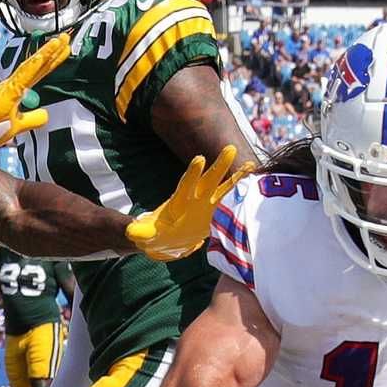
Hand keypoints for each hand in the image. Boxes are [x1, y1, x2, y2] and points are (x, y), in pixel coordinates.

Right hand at [0, 34, 69, 156]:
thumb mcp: (18, 126)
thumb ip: (33, 119)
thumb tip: (46, 114)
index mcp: (16, 89)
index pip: (38, 72)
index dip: (52, 60)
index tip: (65, 48)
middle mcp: (13, 84)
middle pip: (36, 66)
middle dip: (52, 51)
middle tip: (66, 37)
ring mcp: (8, 87)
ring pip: (30, 67)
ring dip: (45, 53)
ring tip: (58, 41)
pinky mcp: (5, 94)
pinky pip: (21, 78)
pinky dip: (32, 66)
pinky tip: (42, 57)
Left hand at [125, 145, 253, 260]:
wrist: (164, 238)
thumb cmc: (152, 234)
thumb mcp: (143, 235)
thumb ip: (138, 232)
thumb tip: (130, 233)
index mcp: (178, 203)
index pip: (186, 185)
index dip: (192, 174)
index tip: (199, 159)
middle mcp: (194, 199)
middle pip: (208, 180)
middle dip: (219, 166)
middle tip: (229, 148)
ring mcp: (206, 205)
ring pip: (223, 188)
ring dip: (236, 178)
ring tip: (251, 165)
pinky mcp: (215, 213)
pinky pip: (230, 202)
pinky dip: (242, 194)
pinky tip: (256, 184)